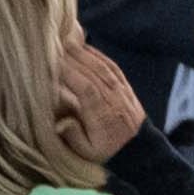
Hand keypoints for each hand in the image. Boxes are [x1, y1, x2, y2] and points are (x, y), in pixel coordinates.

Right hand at [50, 40, 144, 161]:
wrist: (139, 150)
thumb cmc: (108, 152)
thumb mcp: (87, 153)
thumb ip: (74, 137)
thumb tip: (60, 123)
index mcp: (102, 116)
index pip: (86, 89)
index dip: (71, 74)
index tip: (54, 63)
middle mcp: (113, 100)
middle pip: (94, 74)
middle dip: (75, 58)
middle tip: (56, 45)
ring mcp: (121, 93)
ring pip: (103, 68)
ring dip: (86, 54)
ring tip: (68, 42)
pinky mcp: (126, 88)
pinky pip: (114, 68)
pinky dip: (100, 56)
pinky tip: (88, 48)